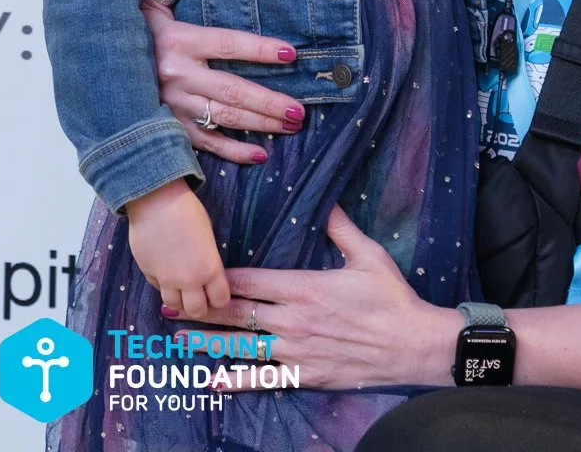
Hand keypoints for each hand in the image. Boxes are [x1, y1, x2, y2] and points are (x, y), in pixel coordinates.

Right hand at [126, 179, 230, 318]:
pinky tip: (165, 270)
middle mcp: (188, 280)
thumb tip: (205, 272)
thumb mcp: (207, 236)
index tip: (218, 291)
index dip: (220, 297)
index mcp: (209, 268)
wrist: (156, 201)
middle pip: (197, 311)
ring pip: (174, 306)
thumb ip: (207, 259)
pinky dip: (162, 284)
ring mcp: (165, 280)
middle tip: (201, 295)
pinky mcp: (147, 274)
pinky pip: (157, 287)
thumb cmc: (188, 211)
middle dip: (201, 305)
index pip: (220, 300)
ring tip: (182, 287)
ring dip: (180, 299)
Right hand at [140, 0, 304, 163]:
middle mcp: (178, 76)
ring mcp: (173, 105)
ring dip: (260, 123)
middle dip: (269, 101)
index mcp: (179, 42)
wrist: (92, 69)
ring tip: (291, 125)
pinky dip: (232, 151)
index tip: (291, 53)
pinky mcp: (168, 127)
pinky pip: (204, 142)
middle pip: (233, 89)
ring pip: (224, 117)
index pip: (228, 44)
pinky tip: (259, 154)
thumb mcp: (146, 3)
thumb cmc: (130, 35)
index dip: (260, 49)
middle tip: (299, 109)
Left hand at [172, 206, 460, 389]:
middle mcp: (292, 320)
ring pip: (241, 346)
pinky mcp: (304, 375)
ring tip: (178, 337)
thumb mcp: (368, 254)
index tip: (195, 270)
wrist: (411, 345)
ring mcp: (296, 351)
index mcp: (304, 286)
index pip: (250, 280)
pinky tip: (212, 381)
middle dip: (200, 307)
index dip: (219, 276)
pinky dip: (235, 380)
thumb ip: (341, 228)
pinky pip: (262, 379)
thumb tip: (327, 200)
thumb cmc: (391, 298)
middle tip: (169, 303)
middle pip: (236, 313)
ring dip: (207, 341)